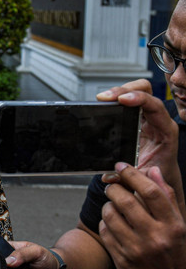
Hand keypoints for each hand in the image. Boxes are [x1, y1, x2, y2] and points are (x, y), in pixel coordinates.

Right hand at [97, 80, 183, 206]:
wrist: (159, 176)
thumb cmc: (155, 175)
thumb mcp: (145, 179)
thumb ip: (128, 177)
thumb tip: (109, 176)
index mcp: (165, 131)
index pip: (155, 106)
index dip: (139, 100)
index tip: (122, 100)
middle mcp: (157, 120)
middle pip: (146, 91)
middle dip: (126, 89)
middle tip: (106, 97)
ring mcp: (147, 117)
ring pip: (137, 91)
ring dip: (119, 91)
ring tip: (103, 98)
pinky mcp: (137, 118)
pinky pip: (128, 101)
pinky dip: (116, 98)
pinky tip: (105, 103)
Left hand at [101, 163, 185, 268]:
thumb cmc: (174, 253)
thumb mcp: (179, 226)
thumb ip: (166, 197)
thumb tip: (152, 170)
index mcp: (173, 225)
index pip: (150, 191)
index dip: (132, 174)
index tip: (121, 166)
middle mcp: (155, 237)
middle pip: (125, 200)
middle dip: (114, 188)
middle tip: (113, 187)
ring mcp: (136, 249)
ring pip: (109, 214)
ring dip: (107, 206)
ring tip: (113, 207)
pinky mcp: (121, 259)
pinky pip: (104, 231)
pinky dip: (104, 223)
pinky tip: (112, 225)